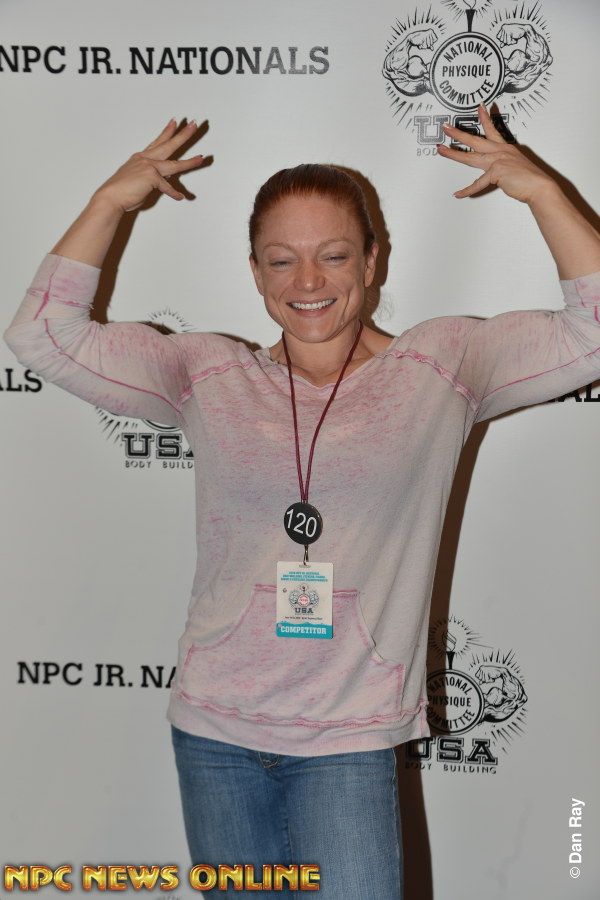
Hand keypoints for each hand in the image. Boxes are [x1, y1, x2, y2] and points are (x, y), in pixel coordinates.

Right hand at [93, 118, 207, 212]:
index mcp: (140, 158)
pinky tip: (180, 197)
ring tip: (202, 158)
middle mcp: (145, 159)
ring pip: (174, 164)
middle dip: (182, 135)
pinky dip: (173, 193)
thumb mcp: (136, 179)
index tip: (174, 122)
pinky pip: (167, 187)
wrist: (110, 197)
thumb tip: (162, 180)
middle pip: (168, 145)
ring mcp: (149, 167)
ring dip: (189, 162)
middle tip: (194, 124)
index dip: (167, 132)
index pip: (157, 142)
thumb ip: (149, 177)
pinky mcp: (152, 178)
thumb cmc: (121, 191)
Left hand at [437, 105, 554, 203]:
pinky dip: (467, 191)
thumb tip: (494, 171)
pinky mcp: (496, 173)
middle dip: (458, 133)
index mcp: (505, 148)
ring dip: (453, 154)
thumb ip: (503, 165)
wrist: (539, 186)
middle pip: (474, 140)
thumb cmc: (529, 179)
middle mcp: (500, 151)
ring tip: (441, 150)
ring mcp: (497, 160)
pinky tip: (458, 194)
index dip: (485, 118)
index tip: (479, 107)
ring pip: (470, 157)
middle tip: (446, 127)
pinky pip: (477, 184)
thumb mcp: (515, 166)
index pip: (492, 130)